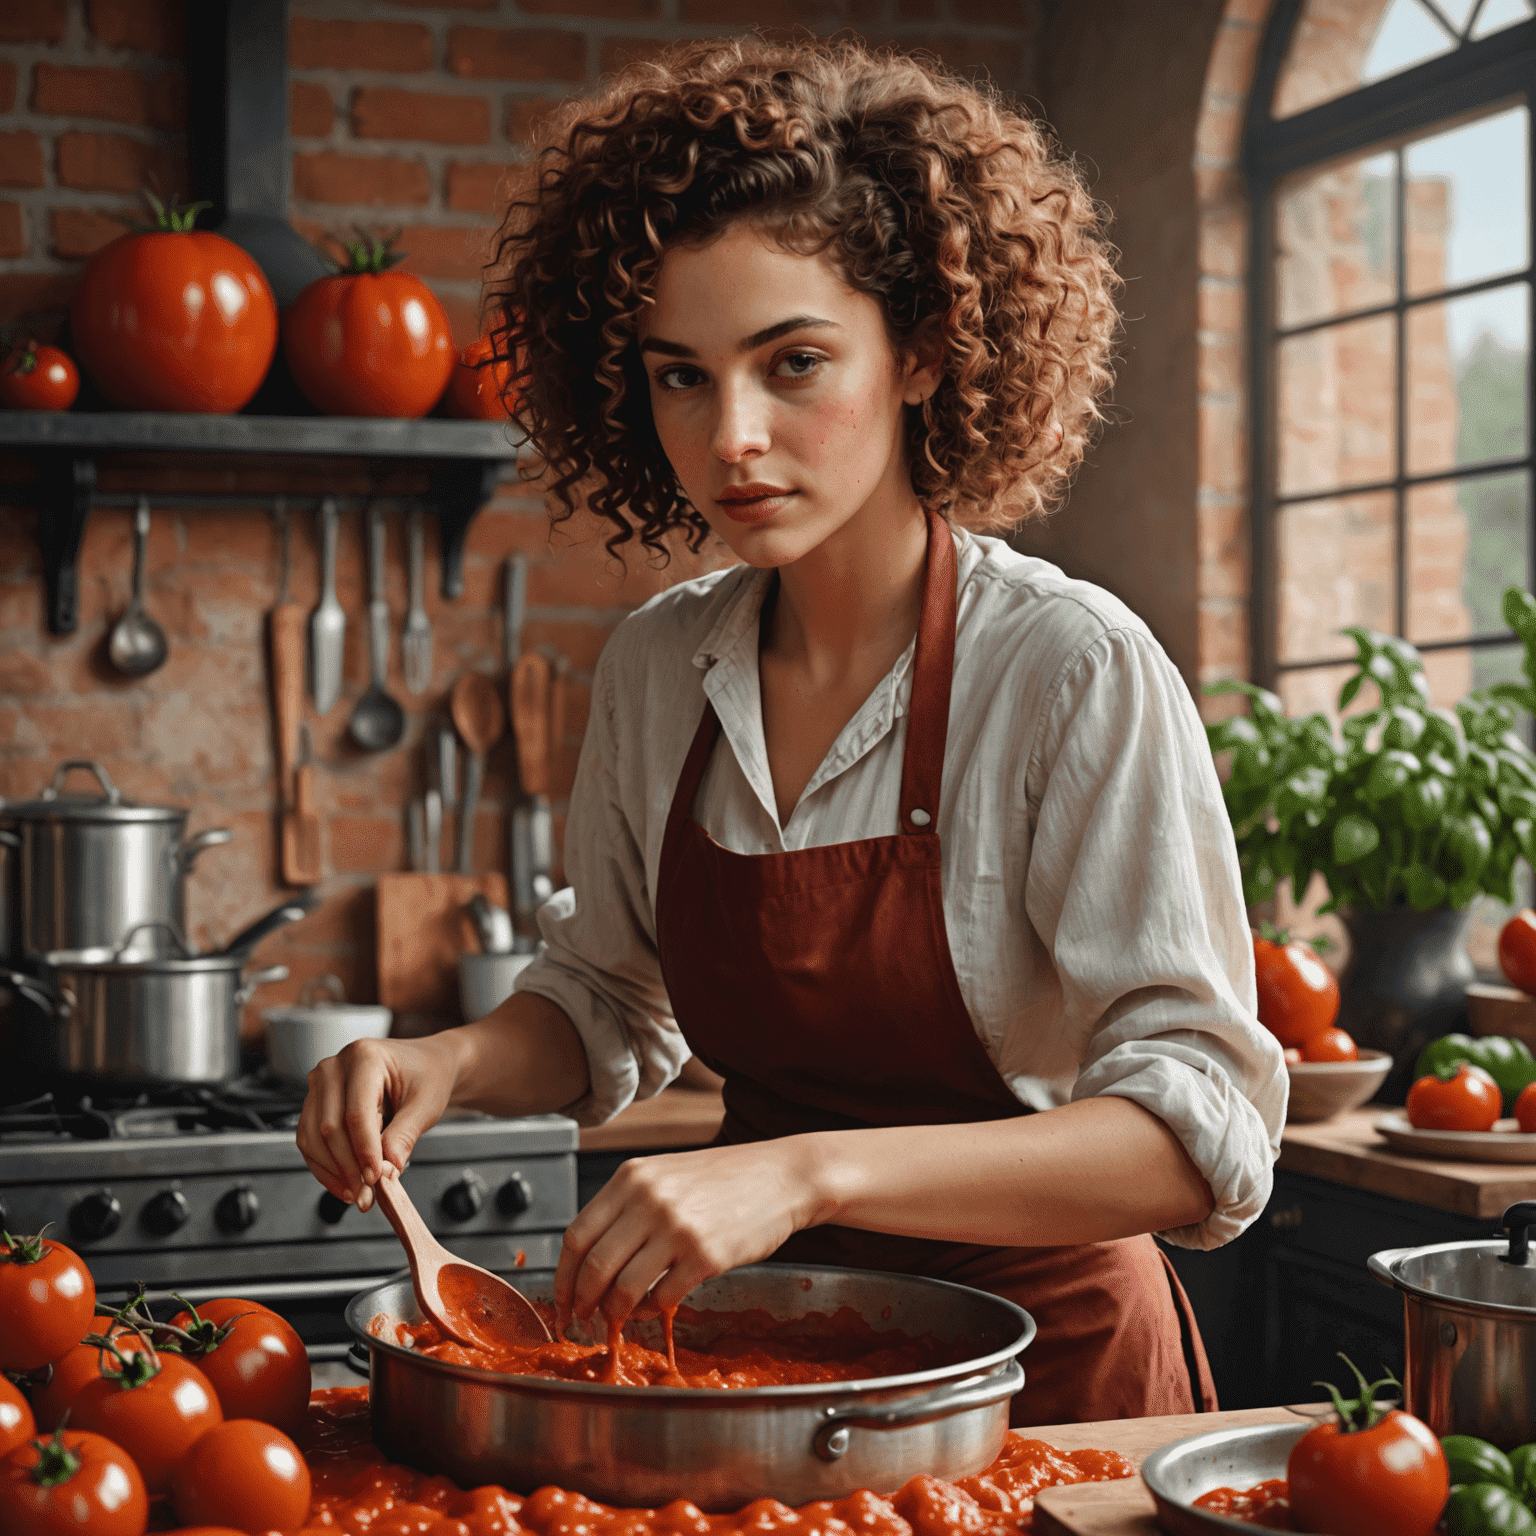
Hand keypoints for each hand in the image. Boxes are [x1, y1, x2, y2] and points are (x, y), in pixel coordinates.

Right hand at [296, 1034, 459, 1211]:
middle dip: (348, 1167)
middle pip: (330, 1127)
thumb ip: (404, 1136)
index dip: (365, 1150)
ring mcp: (320, 1084)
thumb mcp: (425, 1104)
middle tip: (367, 1194)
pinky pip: (309, 1140)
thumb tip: (387, 1170)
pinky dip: (324, 1167)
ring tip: (357, 1194)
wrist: (424, 1064)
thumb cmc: (427, 1076)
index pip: (357, 1113)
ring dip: (333, 1172)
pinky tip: (344, 1184)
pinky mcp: (315, 1102)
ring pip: (313, 1137)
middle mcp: (334, 1067)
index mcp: (365, 1057)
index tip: (376, 1178)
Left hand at [554, 1139, 823, 1331]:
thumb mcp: (665, 1175)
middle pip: (594, 1266)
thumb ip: (628, 1207)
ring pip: (622, 1289)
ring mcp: (677, 1228)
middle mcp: (648, 1199)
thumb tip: (590, 1260)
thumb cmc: (724, 1179)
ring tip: (619, 1318)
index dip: (563, 1277)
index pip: (576, 1235)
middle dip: (582, 1303)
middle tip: (584, 1320)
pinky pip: (661, 1298)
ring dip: (614, 1313)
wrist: (782, 1176)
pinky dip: (650, 1312)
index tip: (563, 1300)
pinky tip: (654, 1308)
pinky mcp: (705, 1256)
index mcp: (631, 1177)